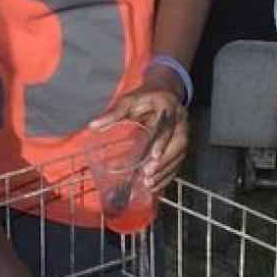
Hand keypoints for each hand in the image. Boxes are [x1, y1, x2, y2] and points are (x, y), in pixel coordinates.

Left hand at [88, 76, 187, 193]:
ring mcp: (183, 132)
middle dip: (165, 161)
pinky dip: (168, 174)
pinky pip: (179, 160)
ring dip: (166, 170)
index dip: (161, 142)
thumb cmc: (145, 98)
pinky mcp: (181, 143)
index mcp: (167, 107)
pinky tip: (156, 185)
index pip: (166, 126)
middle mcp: (180, 120)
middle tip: (148, 174)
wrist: (165, 92)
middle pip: (178, 143)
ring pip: (180, 153)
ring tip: (150, 184)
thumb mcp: (129, 100)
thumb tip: (93, 126)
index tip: (153, 156)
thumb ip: (113, 113)